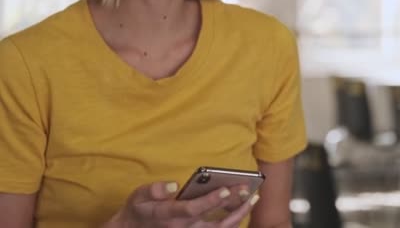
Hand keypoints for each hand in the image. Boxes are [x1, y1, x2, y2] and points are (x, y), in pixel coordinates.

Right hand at [103, 181, 259, 227]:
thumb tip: (172, 184)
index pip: (193, 209)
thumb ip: (153, 190)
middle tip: (248, 189)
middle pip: (214, 221)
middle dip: (233, 205)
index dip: (211, 201)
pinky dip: (234, 223)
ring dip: (239, 215)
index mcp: (169, 216)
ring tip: (253, 198)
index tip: (226, 189)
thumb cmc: (139, 210)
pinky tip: (244, 209)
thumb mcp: (138, 197)